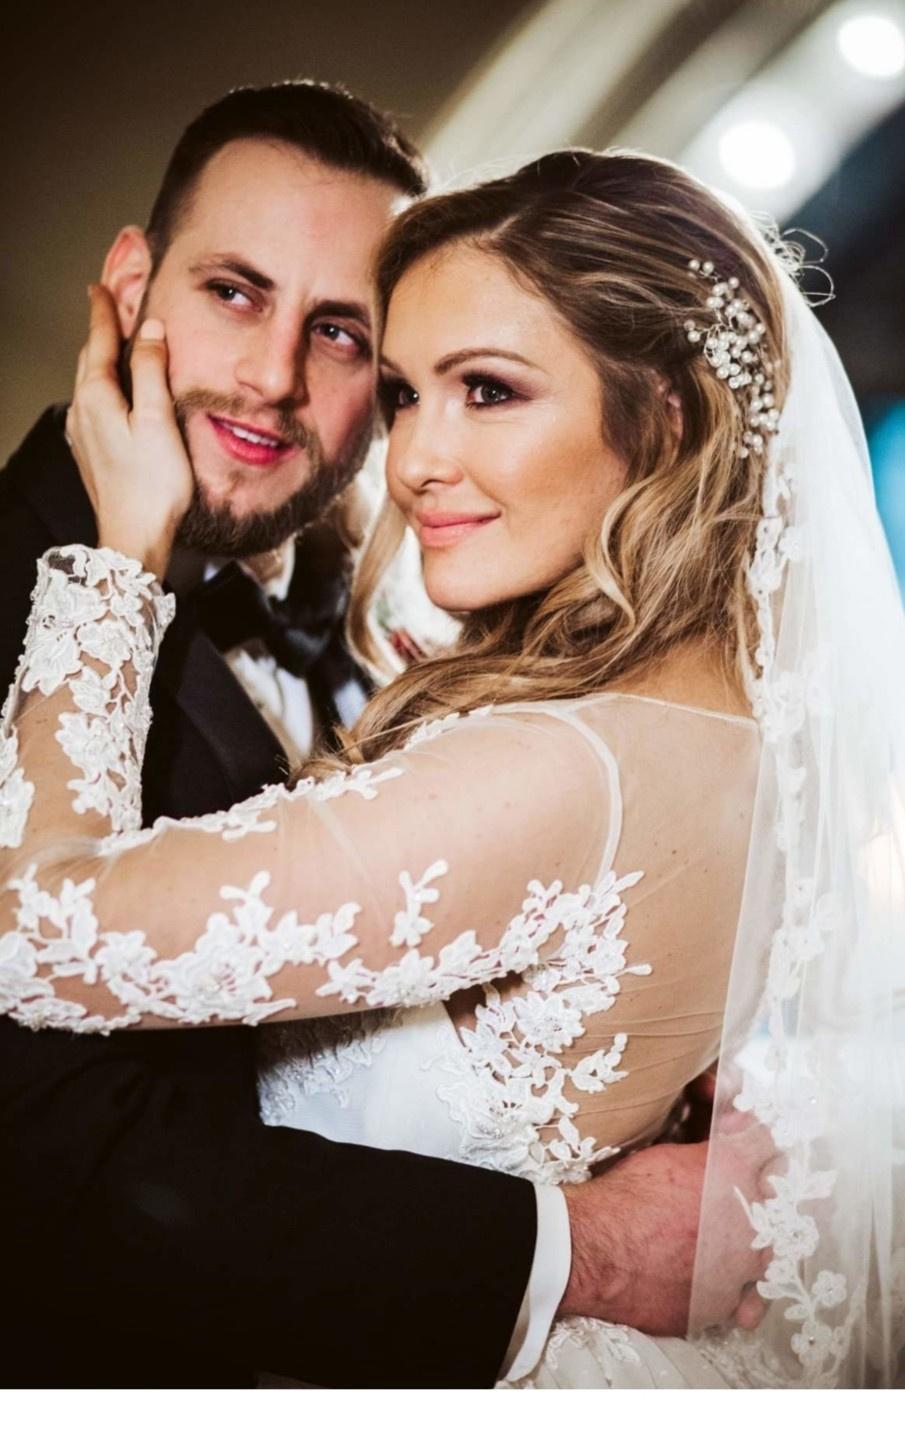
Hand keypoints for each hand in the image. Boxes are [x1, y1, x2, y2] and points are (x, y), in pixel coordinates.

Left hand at [65, 285, 192, 578]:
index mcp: (97, 397)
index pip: (100, 341)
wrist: (133, 536)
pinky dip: (103, 386)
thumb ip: (153, 371)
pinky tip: (114, 393)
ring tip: (114, 343)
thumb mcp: (158, 420)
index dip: (103, 311)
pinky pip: (93, 405)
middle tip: (107, 305)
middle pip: (90, 359)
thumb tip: (150, 330)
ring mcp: (82, 434)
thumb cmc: (152, 485)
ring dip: (101, 358)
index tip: (100, 286)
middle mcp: (82, 411)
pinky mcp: (90, 453)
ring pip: (90, 382)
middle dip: (100, 331)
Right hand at [560, 1121, 774, 1336]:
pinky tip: (720, 1280)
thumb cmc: (625, 1197)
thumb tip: (737, 1125)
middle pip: (778, 1199)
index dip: (753, 1140)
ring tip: (723, 1240)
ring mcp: (740, 1270)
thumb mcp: (669, 1153)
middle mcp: (751, 1222)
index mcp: (737, 1173)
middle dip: (759, 1191)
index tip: (742, 1144)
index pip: (768, 1145)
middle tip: (729, 1191)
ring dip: (752, 1243)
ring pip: (768, 1253)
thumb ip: (714, 1140)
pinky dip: (736, 1292)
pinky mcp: (722, 1306)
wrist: (594, 1250)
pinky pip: (745, 1302)